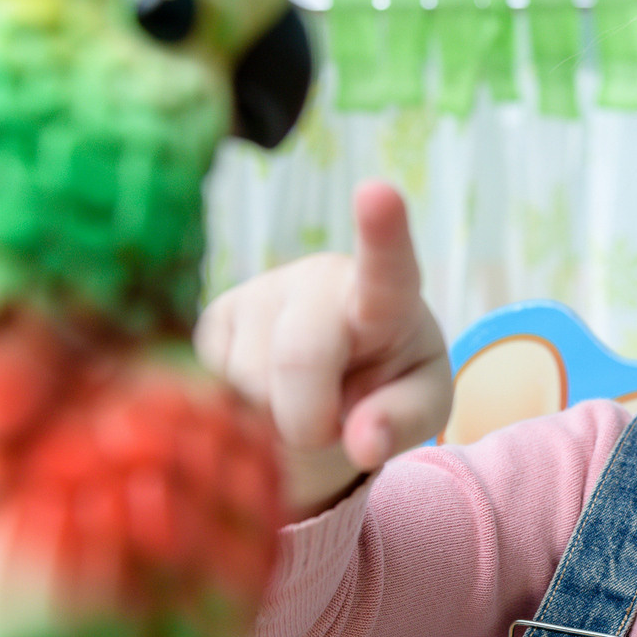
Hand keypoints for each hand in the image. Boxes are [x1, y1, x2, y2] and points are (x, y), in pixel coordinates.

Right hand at [195, 181, 451, 512]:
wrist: (338, 381)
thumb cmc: (389, 386)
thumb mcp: (420, 409)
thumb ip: (401, 424)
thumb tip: (362, 445)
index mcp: (388, 296)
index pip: (387, 265)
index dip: (382, 231)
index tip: (377, 191)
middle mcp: (322, 279)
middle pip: (299, 357)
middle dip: (310, 420)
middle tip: (328, 429)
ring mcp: (265, 291)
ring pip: (250, 379)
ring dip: (274, 417)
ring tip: (302, 402)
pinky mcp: (218, 316)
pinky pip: (216, 382)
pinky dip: (243, 409)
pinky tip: (268, 391)